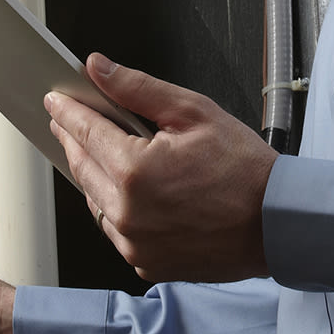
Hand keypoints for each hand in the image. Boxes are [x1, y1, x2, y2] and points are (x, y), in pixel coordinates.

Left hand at [47, 53, 277, 282]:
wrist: (277, 224)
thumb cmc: (245, 171)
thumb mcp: (194, 112)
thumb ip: (138, 89)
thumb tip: (99, 69)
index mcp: (134, 172)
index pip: (85, 131)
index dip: (67, 111)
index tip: (56, 100)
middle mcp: (128, 214)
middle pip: (82, 167)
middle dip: (73, 139)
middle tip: (68, 120)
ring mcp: (135, 245)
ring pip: (95, 201)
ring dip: (93, 174)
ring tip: (98, 151)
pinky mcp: (146, 264)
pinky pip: (116, 230)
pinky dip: (115, 207)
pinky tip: (126, 190)